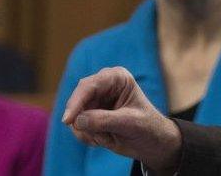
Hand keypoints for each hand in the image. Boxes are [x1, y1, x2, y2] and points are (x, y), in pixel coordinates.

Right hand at [62, 67, 181, 171]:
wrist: (152, 143)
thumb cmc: (147, 127)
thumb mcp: (130, 123)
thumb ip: (104, 120)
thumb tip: (77, 121)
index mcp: (117, 77)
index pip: (89, 86)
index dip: (76, 102)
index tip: (68, 121)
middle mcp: (102, 85)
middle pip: (77, 101)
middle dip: (86, 123)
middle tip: (101, 138)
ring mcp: (94, 100)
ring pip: (75, 117)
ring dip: (89, 133)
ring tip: (110, 137)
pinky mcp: (89, 114)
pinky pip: (76, 127)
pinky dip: (88, 137)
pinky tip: (105, 139)